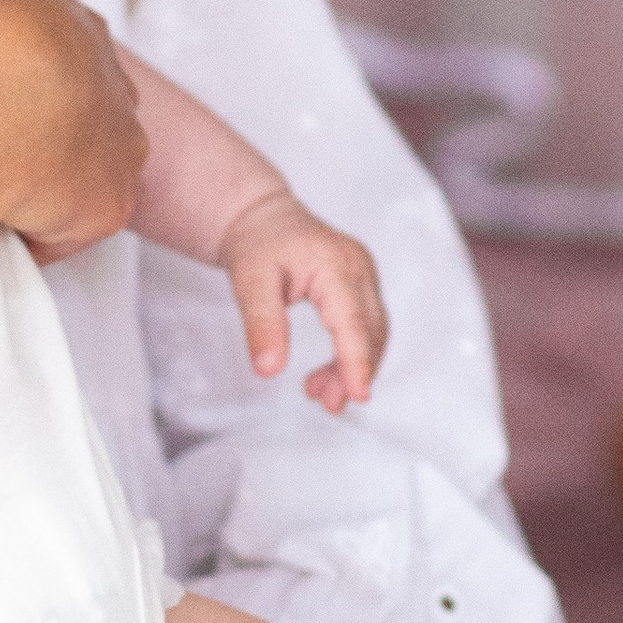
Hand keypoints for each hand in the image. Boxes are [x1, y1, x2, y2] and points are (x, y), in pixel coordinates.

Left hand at [218, 192, 388, 411]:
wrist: (263, 219)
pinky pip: (366, 325)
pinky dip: (352, 353)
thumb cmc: (258, 245)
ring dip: (354, 367)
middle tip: (327, 403)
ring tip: (322, 394)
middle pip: (370, 331)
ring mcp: (365, 275)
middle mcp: (359, 268)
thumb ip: (262, 325)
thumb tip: (268, 370)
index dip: (356, 361)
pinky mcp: (361, 285)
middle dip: (354, 372)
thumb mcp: (249, 284)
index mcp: (335, 265)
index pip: (353, 321)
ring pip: (373, 332)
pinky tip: (330, 374)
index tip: (358, 394)